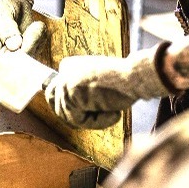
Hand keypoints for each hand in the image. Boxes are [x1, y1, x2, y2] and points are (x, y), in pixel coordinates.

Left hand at [44, 44, 173, 128]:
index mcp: (69, 65)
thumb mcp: (97, 81)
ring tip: (111, 111)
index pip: (55, 93)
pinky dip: (99, 122)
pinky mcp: (71, 94)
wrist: (134, 78)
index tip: (92, 111)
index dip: (70, 108)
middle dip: (75, 116)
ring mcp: (66, 81)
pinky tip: (114, 113)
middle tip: (97, 117)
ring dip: (91, 120)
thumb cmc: (123, 82)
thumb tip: (67, 111)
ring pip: (69, 116)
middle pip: (57, 106)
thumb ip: (81, 89)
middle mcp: (64, 71)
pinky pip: (79, 120)